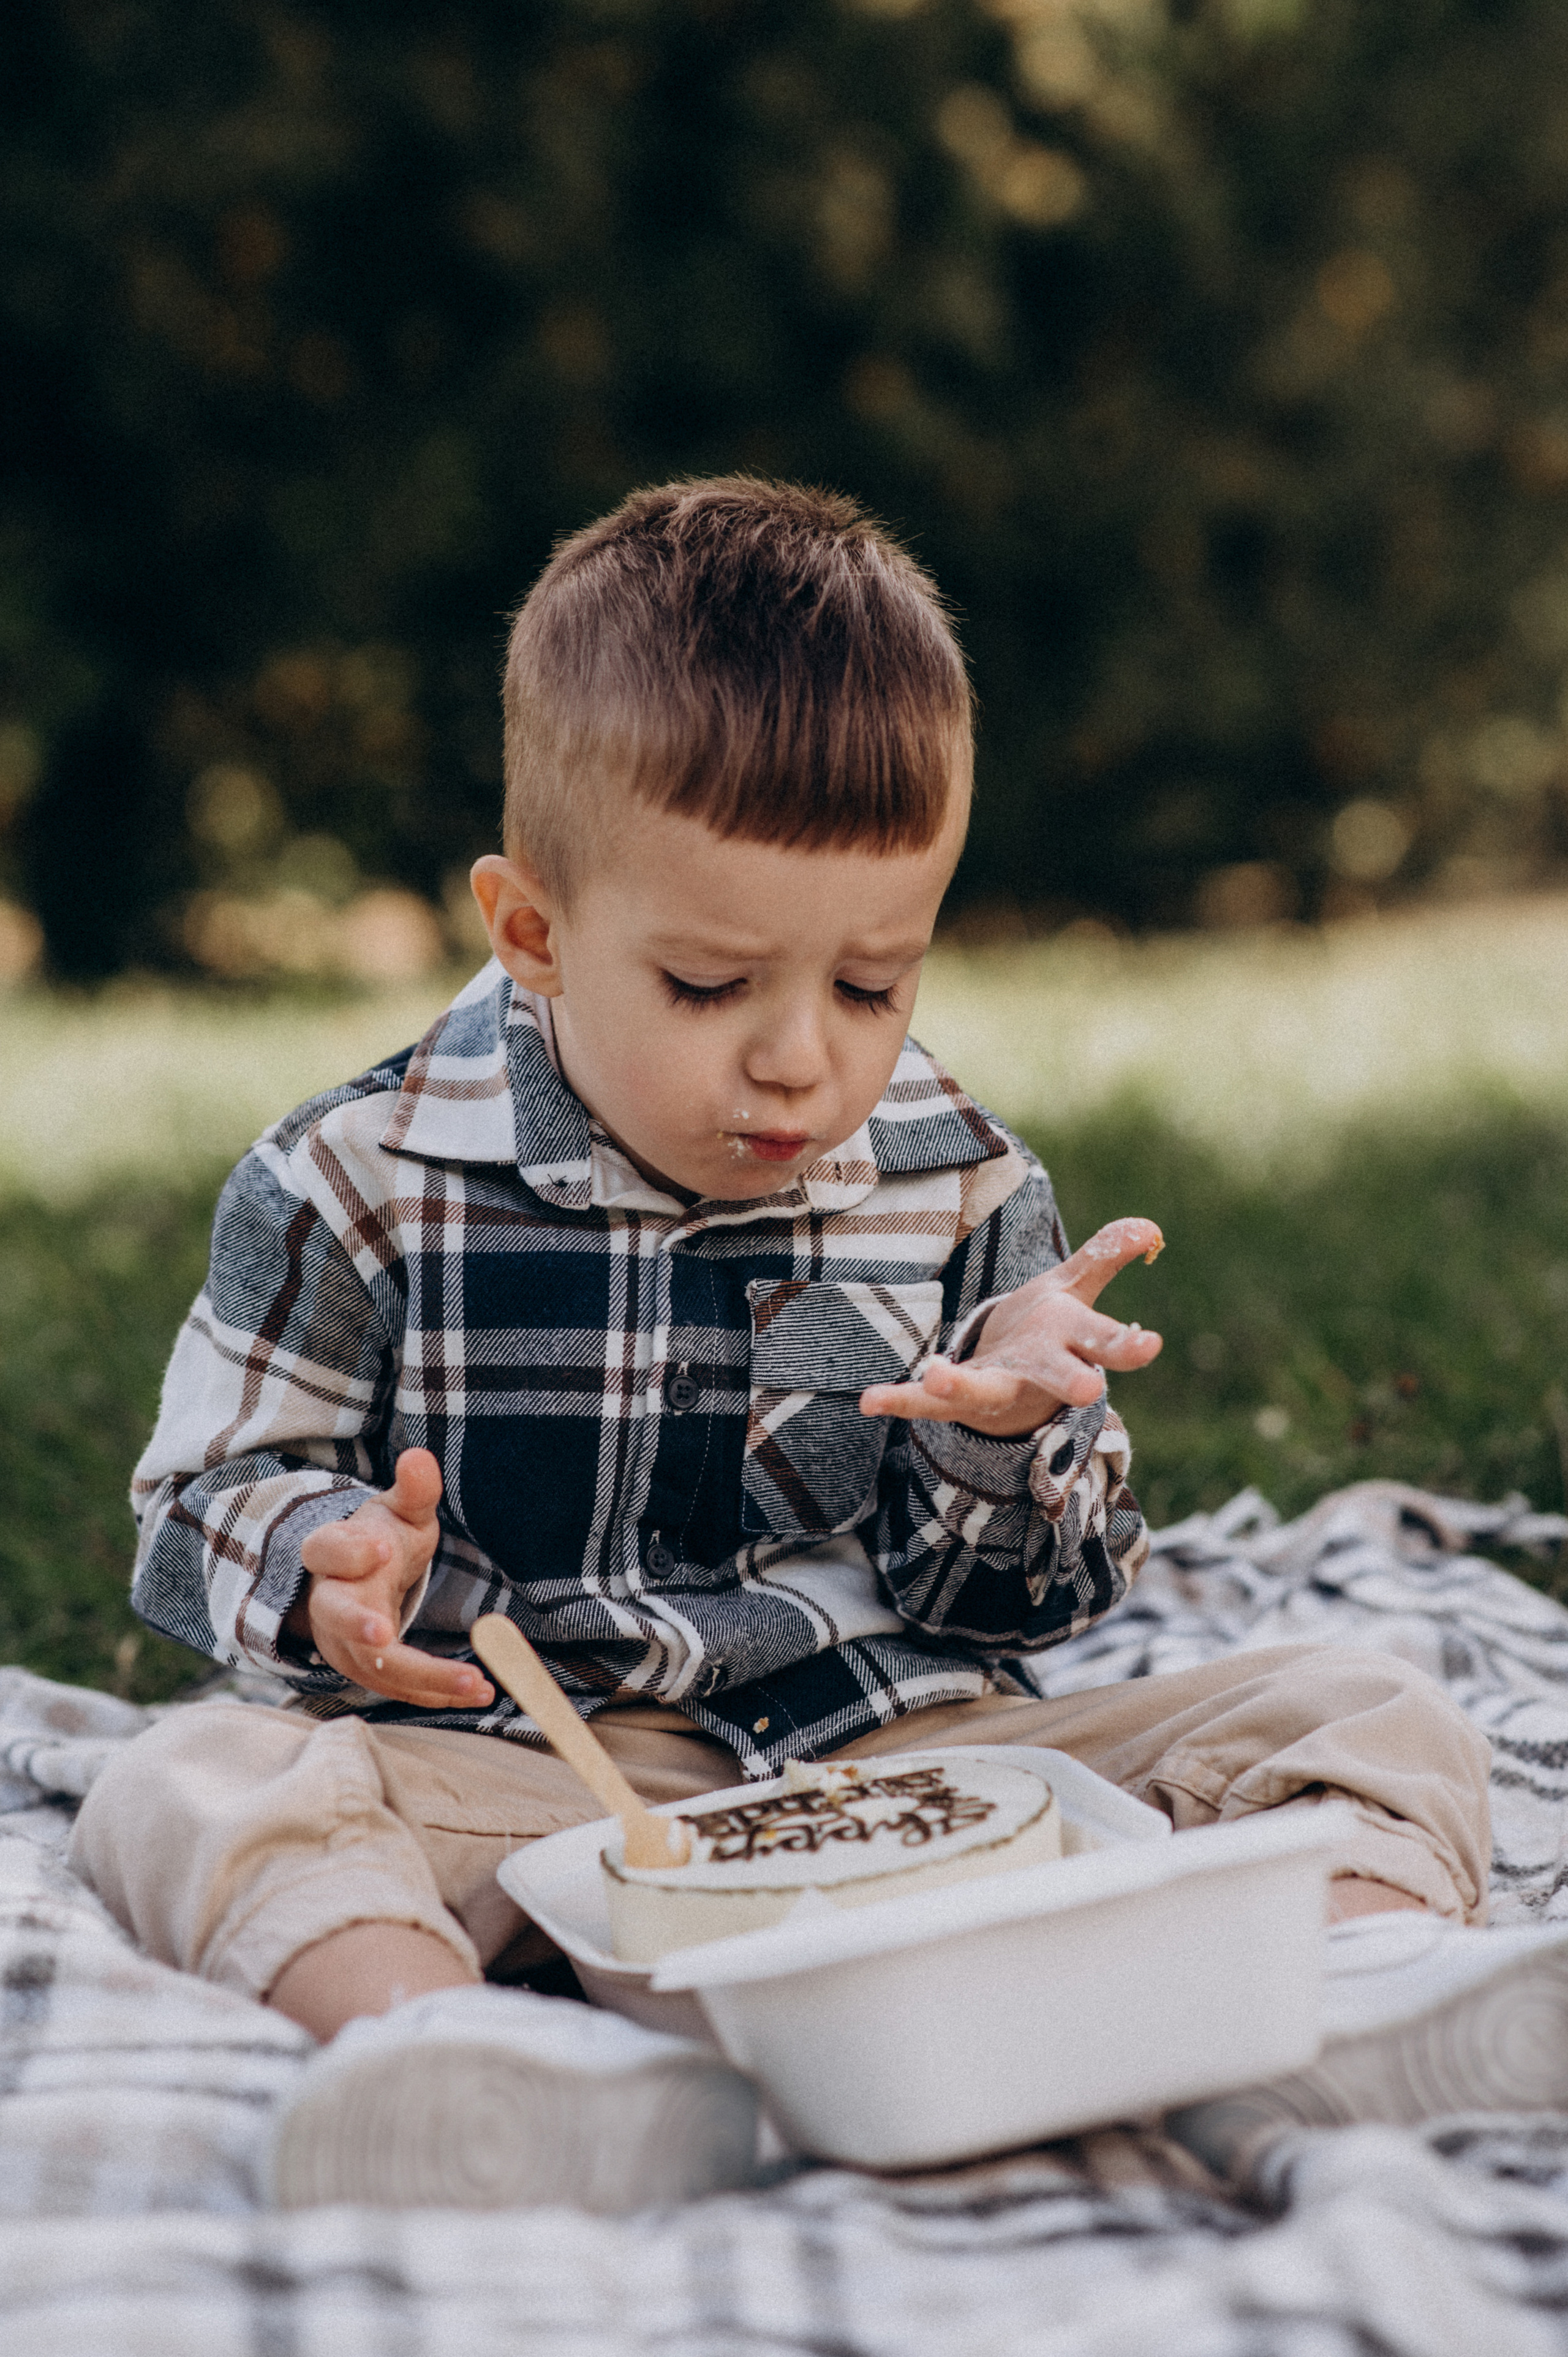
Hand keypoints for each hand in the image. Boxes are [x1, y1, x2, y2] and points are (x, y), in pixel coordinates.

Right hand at [289, 1448, 494, 1708]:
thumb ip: (414, 1490)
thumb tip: (419, 1457)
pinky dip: (438, 1693)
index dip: (350, 1551)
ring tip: (475, 1682)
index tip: (381, 1548)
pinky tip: (480, 1689)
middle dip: (356, 1625)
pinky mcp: (368, 1670)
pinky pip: (399, 1687)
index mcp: (332, 1554)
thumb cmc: (382, 1540)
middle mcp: (331, 1601)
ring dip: (424, 1677)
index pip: (327, 1549)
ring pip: (374, 1666)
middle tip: (383, 1634)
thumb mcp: (400, 1512)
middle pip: (334, 1615)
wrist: (362, 1581)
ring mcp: (345, 1642)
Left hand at [859, 1217, 1164, 1438]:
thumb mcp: (1072, 1290)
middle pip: (1055, 1376)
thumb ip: (1103, 1258)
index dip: (1126, 1346)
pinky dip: (899, 1401)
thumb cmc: (1048, 1330)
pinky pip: (923, 1404)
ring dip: (959, 1385)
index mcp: (1069, 1344)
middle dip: (1068, 1381)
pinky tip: (871, 1400)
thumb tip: (1149, 1227)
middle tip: (1087, 1393)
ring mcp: (994, 1388)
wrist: (1013, 1384)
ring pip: (979, 1390)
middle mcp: (1036, 1372)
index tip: (1150, 1345)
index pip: (1103, 1342)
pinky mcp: (954, 1399)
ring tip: (937, 1375)